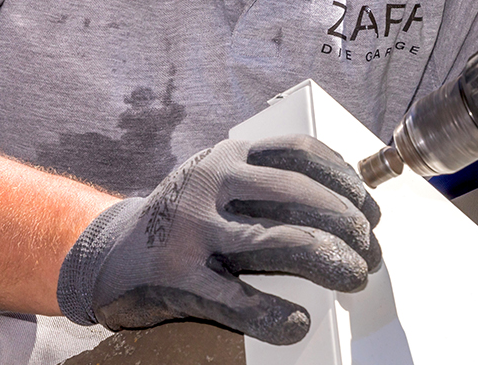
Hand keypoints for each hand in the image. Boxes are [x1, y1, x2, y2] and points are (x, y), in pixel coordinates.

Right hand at [56, 134, 381, 344]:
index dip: (346, 182)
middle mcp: (211, 184)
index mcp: (229, 157)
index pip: (302, 155)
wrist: (107, 253)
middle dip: (346, 226)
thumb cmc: (185, 218)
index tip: (370, 208)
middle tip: (369, 252)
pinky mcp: (176, 277)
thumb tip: (349, 203)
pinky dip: (272, 313)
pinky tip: (296, 322)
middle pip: (298, 197)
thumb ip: (271, 184)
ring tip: (353, 276)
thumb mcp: (222, 182)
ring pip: (277, 241)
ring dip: (327, 260)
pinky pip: (235, 299)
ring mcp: (191, 230)